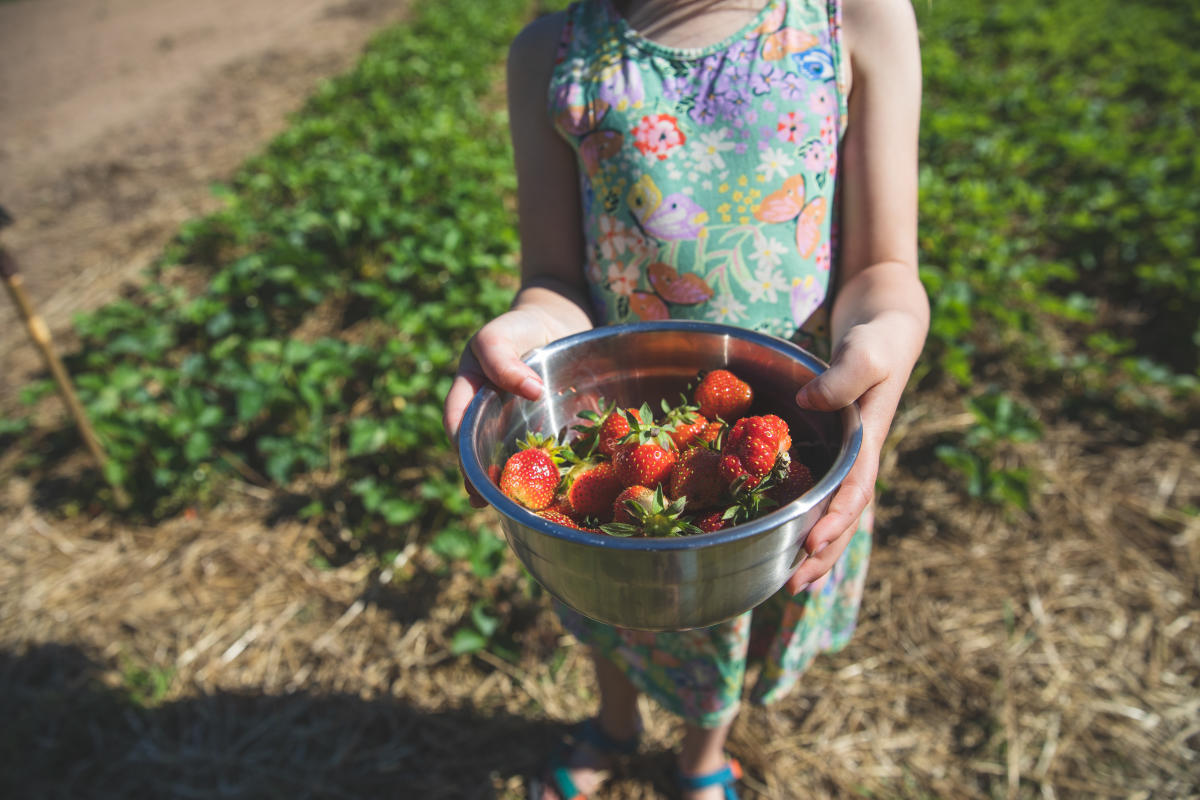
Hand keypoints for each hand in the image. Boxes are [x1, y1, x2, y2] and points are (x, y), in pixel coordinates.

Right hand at [443, 306, 590, 505]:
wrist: (553, 327)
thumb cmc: (520, 329)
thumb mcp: (502, 334)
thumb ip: (503, 358)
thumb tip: (530, 391)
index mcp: (468, 393)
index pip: (456, 421)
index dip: (459, 444)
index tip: (468, 464)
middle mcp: (487, 417)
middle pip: (477, 449)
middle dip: (479, 476)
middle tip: (484, 500)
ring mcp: (514, 429)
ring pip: (506, 459)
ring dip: (509, 483)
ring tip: (512, 507)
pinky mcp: (543, 435)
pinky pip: (539, 457)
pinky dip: (542, 475)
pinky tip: (551, 493)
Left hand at [784, 316, 915, 593]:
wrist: (888, 328)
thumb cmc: (879, 339)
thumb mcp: (865, 350)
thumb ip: (843, 376)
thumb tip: (808, 404)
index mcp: (868, 440)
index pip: (854, 491)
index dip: (834, 521)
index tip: (811, 545)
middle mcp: (857, 458)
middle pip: (843, 517)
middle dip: (822, 554)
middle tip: (794, 586)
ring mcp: (846, 459)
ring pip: (832, 514)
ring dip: (814, 550)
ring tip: (790, 584)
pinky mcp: (830, 452)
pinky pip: (818, 494)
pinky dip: (805, 521)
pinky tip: (783, 543)